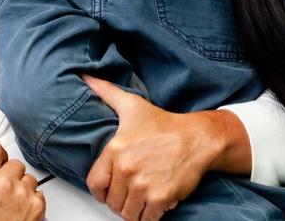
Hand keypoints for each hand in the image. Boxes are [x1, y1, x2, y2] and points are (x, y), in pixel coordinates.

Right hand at [0, 141, 44, 220]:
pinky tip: (18, 210)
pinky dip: (31, 201)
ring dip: (19, 187)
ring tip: (7, 201)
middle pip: (12, 163)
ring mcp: (22, 195)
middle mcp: (3, 183)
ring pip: (27, 178)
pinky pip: (38, 194)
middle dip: (6, 174)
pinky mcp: (36, 209)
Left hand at [84, 76, 239, 220]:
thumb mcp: (132, 106)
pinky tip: (155, 203)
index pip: (94, 184)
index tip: (109, 189)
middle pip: (112, 202)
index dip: (101, 189)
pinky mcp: (160, 199)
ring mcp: (143, 185)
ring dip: (134, 210)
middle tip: (131, 191)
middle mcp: (126, 169)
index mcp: (115, 150)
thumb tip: (87, 78)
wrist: (197, 138)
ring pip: (127, 214)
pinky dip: (149, 216)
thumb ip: (106, 92)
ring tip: (142, 196)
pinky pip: (146, 220)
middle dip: (121, 199)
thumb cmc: (165, 125)